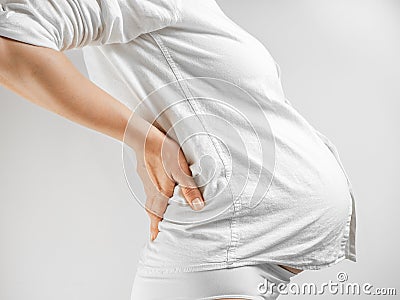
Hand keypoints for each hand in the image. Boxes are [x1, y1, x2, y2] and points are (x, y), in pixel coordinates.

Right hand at [125, 115, 204, 240]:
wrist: (145, 138)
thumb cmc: (164, 153)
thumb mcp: (181, 171)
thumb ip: (190, 189)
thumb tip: (198, 207)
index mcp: (161, 193)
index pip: (158, 215)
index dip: (156, 228)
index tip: (154, 239)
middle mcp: (152, 190)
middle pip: (152, 211)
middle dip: (154, 222)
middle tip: (155, 232)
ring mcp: (147, 182)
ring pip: (150, 201)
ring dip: (153, 211)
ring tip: (157, 216)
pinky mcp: (145, 174)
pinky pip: (149, 191)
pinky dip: (152, 198)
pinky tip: (157, 193)